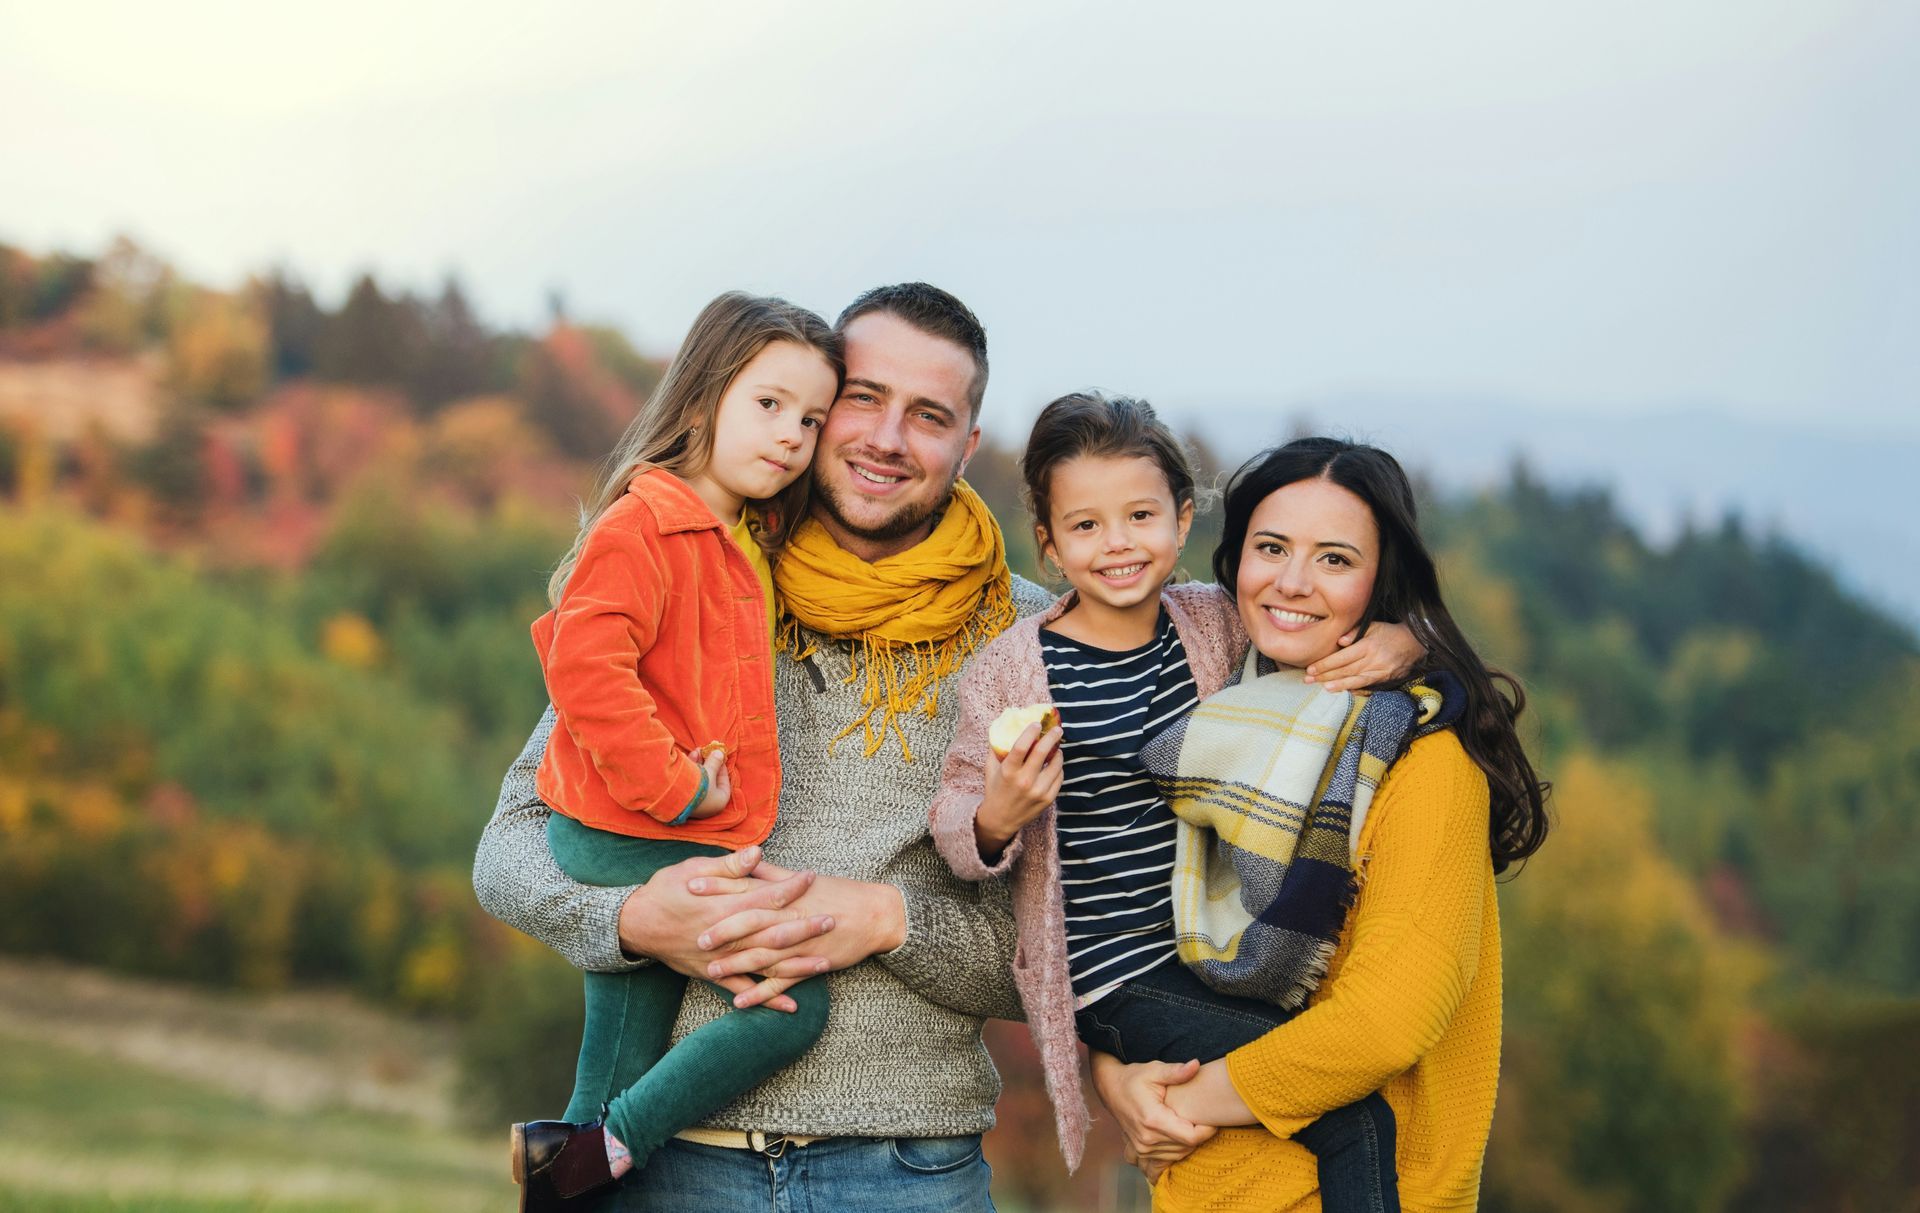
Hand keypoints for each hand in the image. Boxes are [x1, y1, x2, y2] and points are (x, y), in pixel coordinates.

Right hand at [615, 846, 829, 1011]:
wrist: (635, 925)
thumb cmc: (664, 891)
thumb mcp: (692, 869)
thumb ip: (727, 865)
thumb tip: (757, 853)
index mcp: (723, 906)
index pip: (765, 895)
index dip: (791, 886)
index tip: (812, 878)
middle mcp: (726, 936)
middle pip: (772, 932)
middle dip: (804, 926)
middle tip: (832, 920)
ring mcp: (721, 959)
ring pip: (764, 965)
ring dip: (796, 964)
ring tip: (825, 963)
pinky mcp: (713, 974)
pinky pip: (745, 990)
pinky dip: (768, 998)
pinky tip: (792, 1006)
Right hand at [686, 746, 731, 818]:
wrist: (673, 796)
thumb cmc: (698, 787)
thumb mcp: (709, 772)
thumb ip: (715, 762)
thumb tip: (720, 753)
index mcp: (720, 801)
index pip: (724, 783)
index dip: (722, 768)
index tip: (719, 756)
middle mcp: (708, 804)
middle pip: (711, 780)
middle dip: (708, 763)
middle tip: (706, 751)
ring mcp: (695, 802)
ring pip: (699, 780)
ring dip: (698, 764)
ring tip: (696, 751)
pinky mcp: (684, 799)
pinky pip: (690, 783)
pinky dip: (690, 771)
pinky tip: (689, 758)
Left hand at [697, 861, 907, 1001]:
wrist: (875, 914)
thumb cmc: (838, 893)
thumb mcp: (803, 878)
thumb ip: (771, 873)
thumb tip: (747, 858)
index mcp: (785, 895)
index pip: (745, 888)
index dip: (718, 887)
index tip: (690, 885)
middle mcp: (788, 918)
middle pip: (750, 923)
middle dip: (721, 930)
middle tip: (695, 936)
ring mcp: (799, 944)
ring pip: (762, 956)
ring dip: (736, 964)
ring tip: (709, 971)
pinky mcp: (809, 965)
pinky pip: (781, 983)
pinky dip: (761, 994)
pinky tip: (740, 1002)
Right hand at [974, 723, 1063, 857]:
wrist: (1000, 819)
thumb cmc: (995, 789)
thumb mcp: (991, 768)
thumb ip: (997, 748)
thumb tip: (1006, 725)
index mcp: (1008, 771)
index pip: (1022, 746)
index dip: (1031, 732)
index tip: (1037, 724)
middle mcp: (1024, 781)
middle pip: (1042, 752)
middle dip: (1052, 737)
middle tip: (1057, 729)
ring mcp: (1038, 791)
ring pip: (1056, 764)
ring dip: (1058, 753)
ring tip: (1056, 748)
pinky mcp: (1048, 799)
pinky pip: (1059, 777)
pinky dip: (1058, 768)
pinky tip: (1054, 764)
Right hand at [1089, 1052, 1215, 1169]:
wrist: (1111, 1088)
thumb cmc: (1134, 1077)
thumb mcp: (1154, 1070)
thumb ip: (1176, 1071)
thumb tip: (1196, 1065)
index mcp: (1154, 1119)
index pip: (1191, 1137)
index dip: (1207, 1130)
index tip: (1212, 1119)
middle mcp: (1147, 1139)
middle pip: (1187, 1147)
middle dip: (1199, 1135)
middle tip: (1202, 1118)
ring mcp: (1142, 1148)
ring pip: (1178, 1155)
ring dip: (1188, 1143)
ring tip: (1189, 1124)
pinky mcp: (1139, 1152)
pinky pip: (1164, 1163)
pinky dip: (1174, 1155)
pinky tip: (1176, 1142)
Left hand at [1305, 620, 1425, 691]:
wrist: (1416, 643)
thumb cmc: (1390, 633)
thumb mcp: (1374, 626)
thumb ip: (1355, 632)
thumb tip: (1340, 641)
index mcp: (1368, 645)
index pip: (1342, 657)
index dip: (1326, 664)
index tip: (1311, 669)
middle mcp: (1373, 660)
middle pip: (1345, 670)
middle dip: (1326, 676)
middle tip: (1309, 680)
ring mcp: (1380, 672)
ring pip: (1355, 680)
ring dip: (1339, 685)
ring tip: (1324, 688)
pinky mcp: (1385, 680)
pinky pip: (1367, 686)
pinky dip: (1355, 689)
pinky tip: (1343, 691)